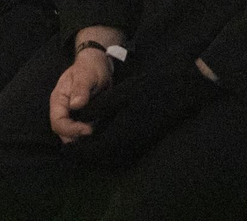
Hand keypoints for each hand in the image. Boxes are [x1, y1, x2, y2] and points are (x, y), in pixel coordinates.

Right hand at [50, 49, 114, 143]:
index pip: (58, 123)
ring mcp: (71, 114)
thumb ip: (80, 89)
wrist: (98, 64)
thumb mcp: (86, 74)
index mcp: (58, 100)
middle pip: (62, 132)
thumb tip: (75, 105)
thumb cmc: (90, 67)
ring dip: (82, 137)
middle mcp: (62, 109)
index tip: (89, 129)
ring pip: (71, 134)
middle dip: (76, 137)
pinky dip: (87, 134)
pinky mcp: (80, 117)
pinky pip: (80, 130)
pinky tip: (97, 130)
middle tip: (94, 132)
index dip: (71, 130)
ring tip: (97, 132)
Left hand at [65, 57, 219, 163]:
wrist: (181, 89)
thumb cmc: (149, 88)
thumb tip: (78, 116)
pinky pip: (122, 151)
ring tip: (86, 139)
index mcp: (120, 135)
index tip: (65, 145)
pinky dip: (110, 148)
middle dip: (85, 153)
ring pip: (112, 156)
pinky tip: (107, 134)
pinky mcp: (145, 139)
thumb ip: (97, 108)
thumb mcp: (119, 94)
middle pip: (101, 158)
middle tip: (73, 143)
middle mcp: (129, 145)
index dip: (76, 150)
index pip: (92, 152)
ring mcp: (139, 144)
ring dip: (98, 152)